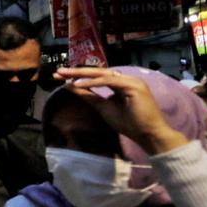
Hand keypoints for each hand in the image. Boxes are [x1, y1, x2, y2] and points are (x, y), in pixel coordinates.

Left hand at [55, 67, 187, 153]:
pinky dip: (93, 82)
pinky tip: (78, 85)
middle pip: (98, 71)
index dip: (79, 76)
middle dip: (77, 71)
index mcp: (122, 83)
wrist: (149, 135)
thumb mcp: (104, 108)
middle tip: (58, 71)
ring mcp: (132, 81)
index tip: (60, 77)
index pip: (97, 76)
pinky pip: (109, 81)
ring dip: (82, 75)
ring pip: (103, 74)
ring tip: (64, 76)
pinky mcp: (134, 86)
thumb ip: (91, 97)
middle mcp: (127, 79)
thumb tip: (73, 88)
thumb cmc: (130, 123)